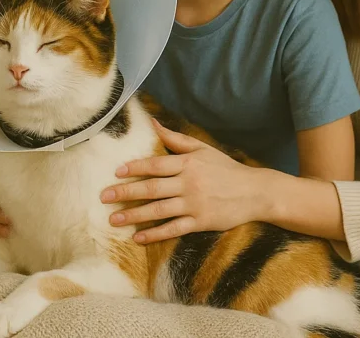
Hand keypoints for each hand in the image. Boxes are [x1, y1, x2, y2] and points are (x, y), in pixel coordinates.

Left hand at [100, 118, 267, 243]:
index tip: (116, 172)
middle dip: (126, 193)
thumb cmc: (226, 168)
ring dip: (134, 215)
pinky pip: (173, 228)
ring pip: (158, 210)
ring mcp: (194, 204)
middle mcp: (188, 183)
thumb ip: (176, 138)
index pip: (155, 165)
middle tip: (104, 197)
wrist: (255, 192)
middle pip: (151, 188)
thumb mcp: (203, 149)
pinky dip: (155, 234)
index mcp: (188, 163)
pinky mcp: (200, 222)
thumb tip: (154, 123)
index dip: (135, 168)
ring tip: (114, 219)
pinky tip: (138, 237)